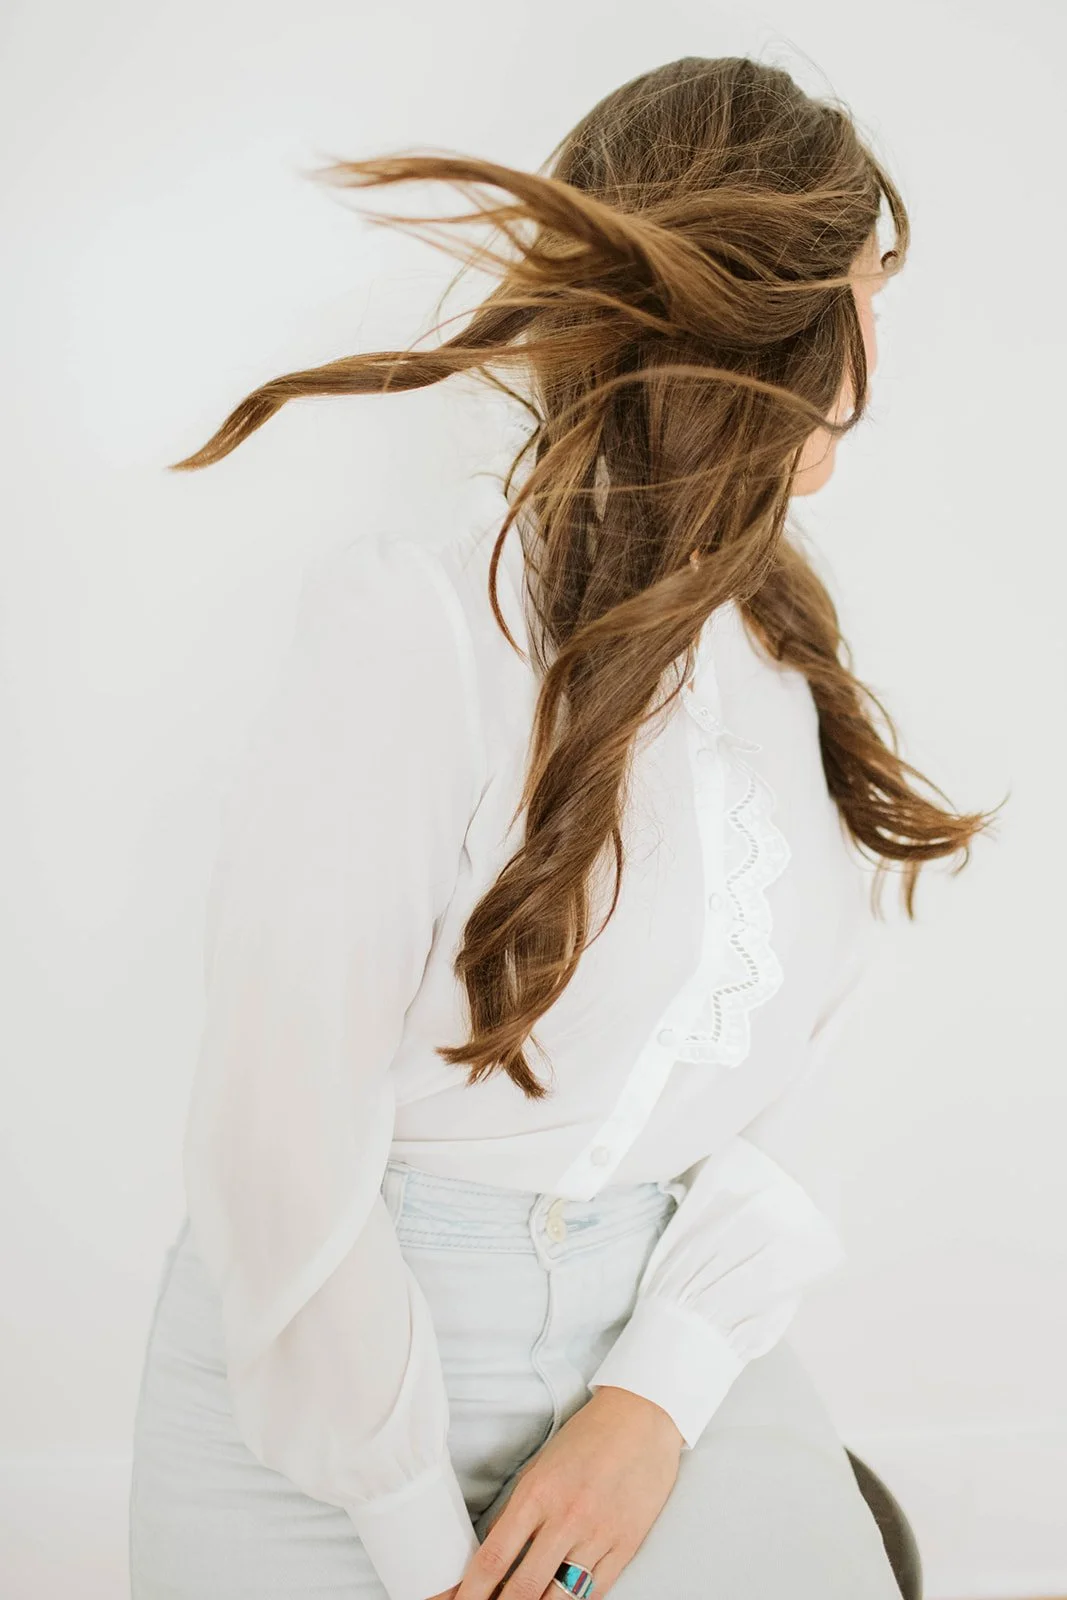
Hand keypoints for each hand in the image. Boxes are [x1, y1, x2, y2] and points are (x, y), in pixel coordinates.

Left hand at [451, 1385, 683, 1599]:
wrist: (643, 1417)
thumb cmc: (587, 1437)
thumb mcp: (541, 1465)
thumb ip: (518, 1510)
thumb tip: (493, 1553)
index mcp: (537, 1493)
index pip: (494, 1558)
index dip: (469, 1592)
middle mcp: (566, 1518)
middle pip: (522, 1588)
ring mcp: (598, 1535)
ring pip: (558, 1599)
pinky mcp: (626, 1546)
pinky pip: (594, 1595)